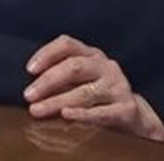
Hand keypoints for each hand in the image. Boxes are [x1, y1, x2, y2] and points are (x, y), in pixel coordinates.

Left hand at [24, 34, 163, 142]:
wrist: (134, 118)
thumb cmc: (98, 97)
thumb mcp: (81, 80)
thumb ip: (59, 78)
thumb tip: (30, 88)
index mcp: (92, 55)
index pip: (67, 44)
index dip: (47, 54)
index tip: (30, 69)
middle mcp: (106, 67)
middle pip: (73, 67)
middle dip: (47, 81)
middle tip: (28, 95)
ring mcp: (118, 87)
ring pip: (84, 92)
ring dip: (57, 101)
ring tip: (38, 110)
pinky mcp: (127, 109)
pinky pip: (102, 112)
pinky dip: (83, 114)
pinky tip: (66, 116)